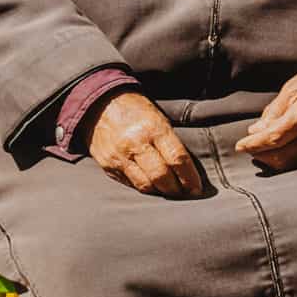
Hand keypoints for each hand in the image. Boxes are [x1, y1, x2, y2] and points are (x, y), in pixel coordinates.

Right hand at [85, 91, 205, 197]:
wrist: (99, 103)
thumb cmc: (135, 110)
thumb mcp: (158, 117)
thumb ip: (170, 141)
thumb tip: (186, 168)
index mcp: (153, 128)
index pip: (177, 159)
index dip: (190, 177)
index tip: (196, 187)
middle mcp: (135, 143)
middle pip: (161, 177)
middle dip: (176, 189)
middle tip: (183, 192)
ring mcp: (119, 156)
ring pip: (145, 185)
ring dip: (159, 191)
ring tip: (167, 190)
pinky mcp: (108, 165)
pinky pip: (130, 183)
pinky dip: (142, 186)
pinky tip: (150, 184)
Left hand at [237, 61, 296, 171]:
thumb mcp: (290, 90)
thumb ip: (273, 113)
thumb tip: (255, 131)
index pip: (274, 138)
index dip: (254, 145)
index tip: (239, 146)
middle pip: (281, 156)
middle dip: (260, 155)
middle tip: (246, 147)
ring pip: (290, 162)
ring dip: (271, 159)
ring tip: (257, 149)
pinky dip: (283, 157)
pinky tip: (274, 149)